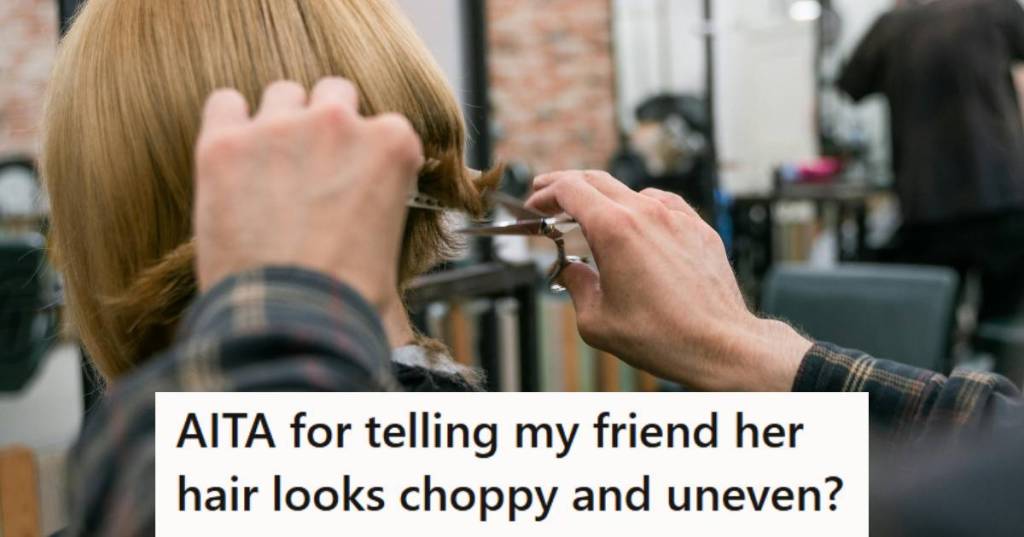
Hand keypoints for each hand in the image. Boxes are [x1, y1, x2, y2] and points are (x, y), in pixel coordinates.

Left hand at [193, 78, 422, 306]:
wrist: (293, 321)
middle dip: (326, 126)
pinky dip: (228, 124)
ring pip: (282, 94)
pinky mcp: (224, 143)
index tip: (356, 184)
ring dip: (279, 122)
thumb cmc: (350, 302)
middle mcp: (338, 123)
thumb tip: (382, 248)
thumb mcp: (394, 255)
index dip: (369, 157)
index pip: (385, 126)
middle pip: (333, 94)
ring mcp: (278, 128)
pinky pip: (224, 103)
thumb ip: (389, 221)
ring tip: (269, 169)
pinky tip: (232, 159)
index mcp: (391, 145)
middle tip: (312, 170)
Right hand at [526, 171, 812, 390]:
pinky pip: (663, 206)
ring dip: (604, 200)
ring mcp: (677, 218)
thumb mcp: (596, 321)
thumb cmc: (661, 336)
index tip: (534, 204)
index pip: (570, 189)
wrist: (719, 344)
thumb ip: (575, 286)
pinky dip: (639, 209)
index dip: (545, 193)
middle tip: (548, 197)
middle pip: (596, 180)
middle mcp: (647, 213)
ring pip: (630, 192)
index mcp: (615, 229)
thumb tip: (570, 270)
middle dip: (566, 186)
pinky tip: (636, 227)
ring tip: (591, 219)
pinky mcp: (699, 229)